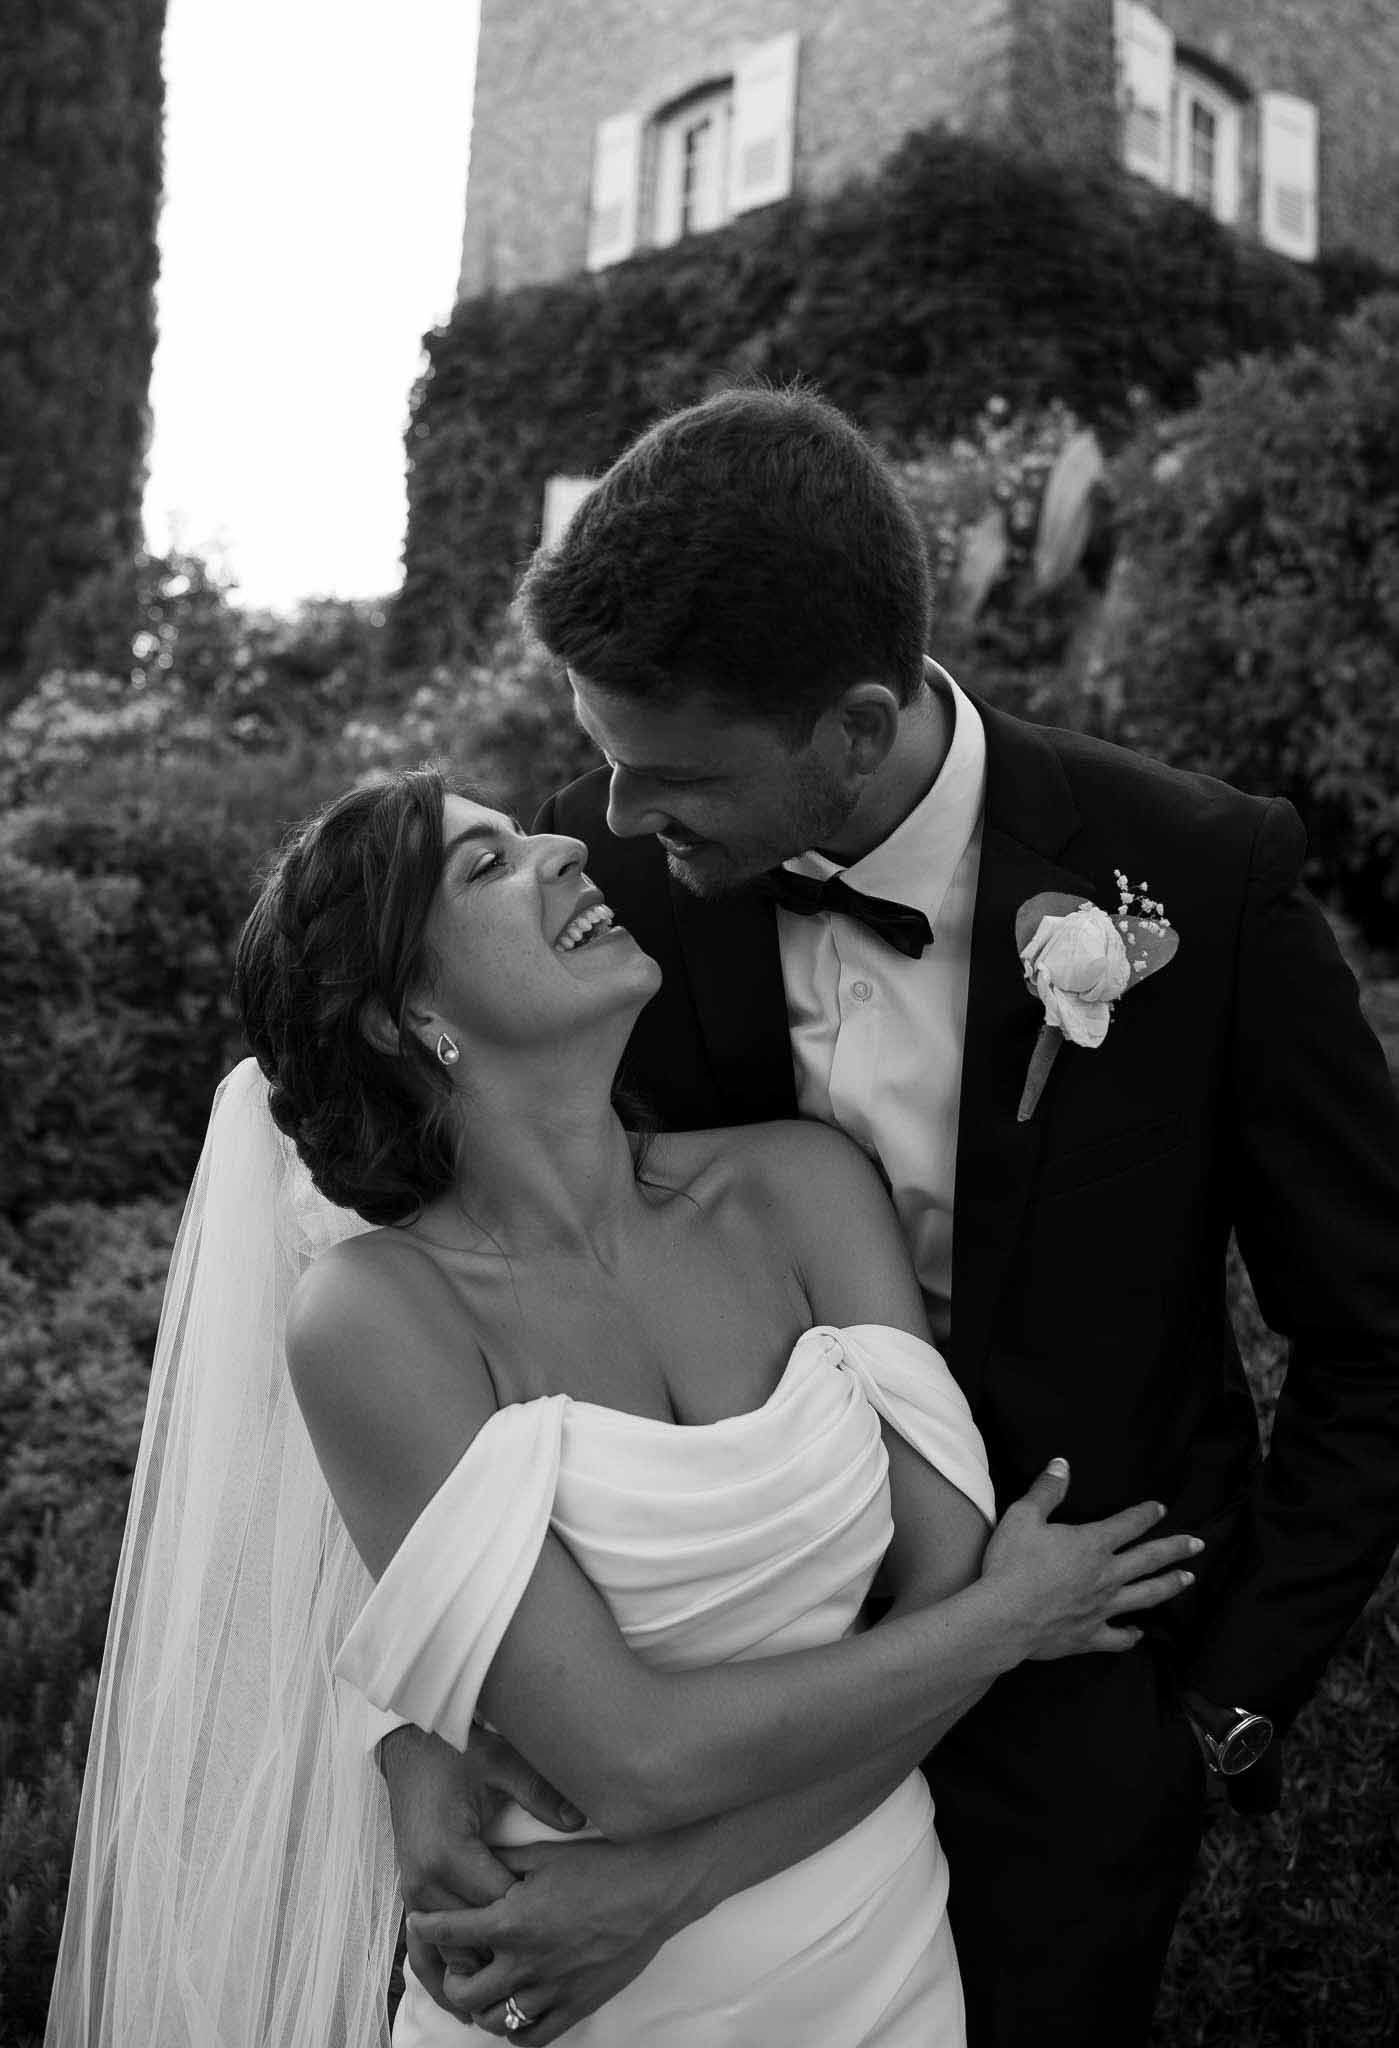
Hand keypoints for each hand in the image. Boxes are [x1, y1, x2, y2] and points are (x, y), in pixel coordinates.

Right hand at [380, 1724, 584, 2014]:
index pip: (499, 1907)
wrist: (410, 1743)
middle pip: (472, 1940)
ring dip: (470, 1979)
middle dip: (506, 1962)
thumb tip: (579, 1820)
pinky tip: (457, 1999)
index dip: (532, 1924)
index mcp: (452, 1853)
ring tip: (503, 2011)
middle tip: (546, 1982)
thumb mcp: (502, 1764)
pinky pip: (420, 1945)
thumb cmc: (458, 1751)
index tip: (567, 1937)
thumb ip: (540, 1794)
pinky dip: (438, 1971)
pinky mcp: (408, 1889)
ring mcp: (413, 1889)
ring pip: (444, 1953)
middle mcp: (427, 1881)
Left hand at [409, 1836, 683, 2042]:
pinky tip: (514, 2009)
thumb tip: (473, 1861)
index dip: (426, 1927)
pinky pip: (531, 2037)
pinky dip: (513, 2030)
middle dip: (450, 1976)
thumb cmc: (601, 1866)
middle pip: (463, 1991)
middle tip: (456, 1961)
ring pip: (492, 2020)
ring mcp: (551, 1990)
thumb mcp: (544, 1856)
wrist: (655, 1888)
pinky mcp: (576, 2006)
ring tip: (485, 1984)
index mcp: (513, 1922)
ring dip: (479, 2004)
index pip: (450, 1934)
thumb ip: (503, 1863)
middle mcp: (526, 1963)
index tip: (419, 1921)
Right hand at [981, 1458, 1201, 1659]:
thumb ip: (1047, 1490)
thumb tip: (1063, 1464)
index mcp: (1092, 1544)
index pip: (1128, 1524)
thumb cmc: (1012, 1564)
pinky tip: (1139, 1633)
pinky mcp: (1090, 1635)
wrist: (1004, 1617)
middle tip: (1198, 1544)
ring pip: (1146, 1595)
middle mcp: (1106, 1575)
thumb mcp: (1024, 1516)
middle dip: (1175, 1548)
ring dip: (1169, 1585)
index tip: (1160, 1508)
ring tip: (1188, 1579)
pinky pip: (1119, 1637)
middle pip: (1149, 1559)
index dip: (1146, 1514)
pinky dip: (1131, 1635)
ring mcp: (1102, 1608)